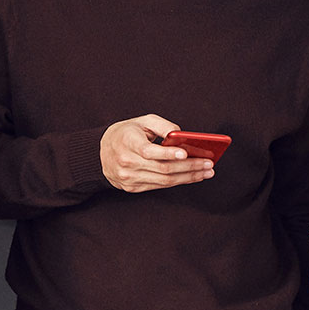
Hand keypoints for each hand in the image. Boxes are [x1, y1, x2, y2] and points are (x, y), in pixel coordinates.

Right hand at [100, 115, 214, 192]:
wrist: (100, 153)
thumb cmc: (126, 134)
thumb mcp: (141, 121)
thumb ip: (162, 125)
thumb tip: (183, 136)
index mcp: (127, 142)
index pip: (149, 151)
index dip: (169, 154)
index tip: (186, 153)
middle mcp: (126, 162)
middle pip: (162, 168)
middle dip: (189, 167)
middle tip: (208, 164)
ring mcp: (129, 177)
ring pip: (164, 180)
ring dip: (188, 177)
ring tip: (206, 172)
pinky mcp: (132, 187)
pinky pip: (159, 186)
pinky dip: (178, 182)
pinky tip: (191, 177)